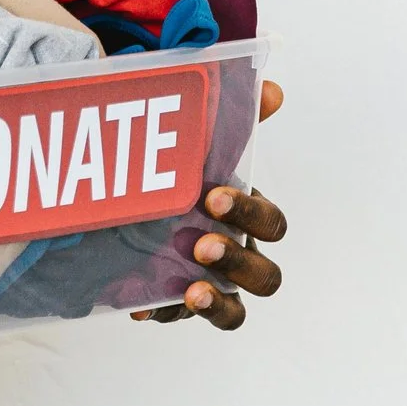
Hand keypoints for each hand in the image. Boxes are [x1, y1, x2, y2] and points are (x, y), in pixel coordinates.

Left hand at [134, 79, 287, 329]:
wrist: (134, 182)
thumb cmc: (180, 164)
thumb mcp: (200, 135)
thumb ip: (235, 113)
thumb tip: (273, 90)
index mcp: (247, 215)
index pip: (271, 223)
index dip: (249, 214)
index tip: (213, 196)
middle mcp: (237, 254)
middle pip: (265, 277)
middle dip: (238, 261)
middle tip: (201, 245)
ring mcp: (209, 282)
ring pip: (234, 310)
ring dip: (216, 302)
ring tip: (190, 293)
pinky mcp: (173, 299)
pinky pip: (176, 315)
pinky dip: (161, 310)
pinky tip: (137, 303)